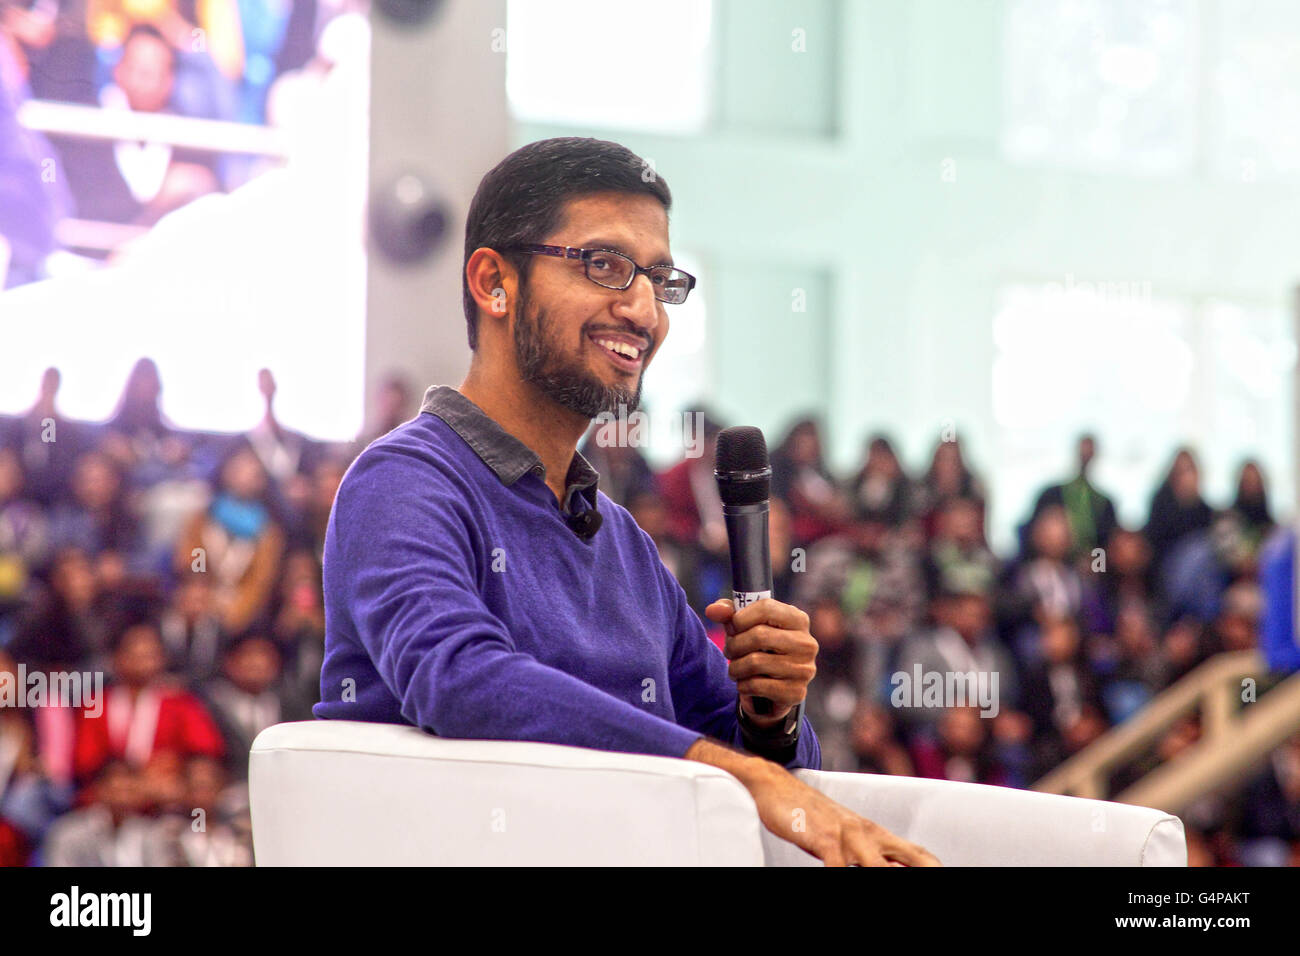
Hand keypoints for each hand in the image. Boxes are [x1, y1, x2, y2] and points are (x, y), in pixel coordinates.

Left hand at [705, 597, 816, 726]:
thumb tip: (712, 610)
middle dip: (734, 645)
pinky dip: (743, 685)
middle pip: (759, 635)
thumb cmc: (760, 649)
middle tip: (729, 651)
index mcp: (798, 619)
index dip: (741, 618)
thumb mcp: (746, 626)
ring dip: (736, 667)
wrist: (775, 688)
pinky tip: (745, 683)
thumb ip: (729, 613)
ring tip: (735, 668)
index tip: (733, 627)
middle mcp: (806, 643)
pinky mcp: (796, 692)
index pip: (766, 608)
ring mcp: (804, 669)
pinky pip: (757, 685)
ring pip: (755, 662)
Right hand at [750, 762, 941, 866]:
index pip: (918, 855)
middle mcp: (868, 833)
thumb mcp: (844, 838)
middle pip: (911, 859)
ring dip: (884, 876)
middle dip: (925, 872)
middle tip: (939, 878)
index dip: (934, 867)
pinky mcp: (824, 837)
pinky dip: (841, 876)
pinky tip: (837, 879)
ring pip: (879, 866)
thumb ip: (869, 856)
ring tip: (887, 880)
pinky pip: (838, 866)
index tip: (942, 874)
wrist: (776, 786)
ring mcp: (847, 834)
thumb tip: (892, 868)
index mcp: (875, 834)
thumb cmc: (810, 817)